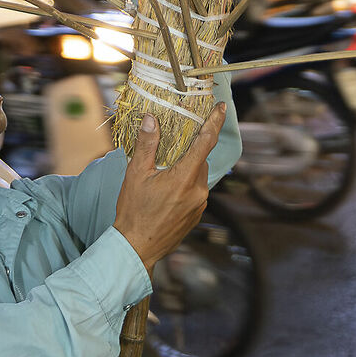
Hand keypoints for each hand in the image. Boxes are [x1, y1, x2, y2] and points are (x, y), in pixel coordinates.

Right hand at [114, 105, 224, 272]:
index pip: (206, 142)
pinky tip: (168, 190)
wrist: (137, 248)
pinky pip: (196, 192)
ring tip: (164, 172)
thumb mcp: (136, 174)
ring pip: (198, 176)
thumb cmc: (134, 211)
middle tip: (172, 146)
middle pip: (200, 159)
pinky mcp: (197, 216)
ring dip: (187, 169)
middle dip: (189, 150)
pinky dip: (186, 185)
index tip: (221, 108)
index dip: (214, 122)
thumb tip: (151, 120)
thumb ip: (147, 145)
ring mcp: (199, 205)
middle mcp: (198, 191)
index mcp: (185, 178)